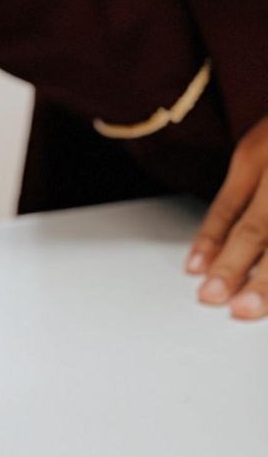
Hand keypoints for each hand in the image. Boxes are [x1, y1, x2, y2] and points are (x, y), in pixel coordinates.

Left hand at [184, 113, 267, 317]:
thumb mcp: (258, 149)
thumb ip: (243, 193)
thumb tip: (215, 249)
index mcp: (260, 154)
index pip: (231, 206)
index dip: (212, 242)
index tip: (195, 273)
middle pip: (262, 227)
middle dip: (239, 267)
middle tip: (215, 298)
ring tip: (251, 308)